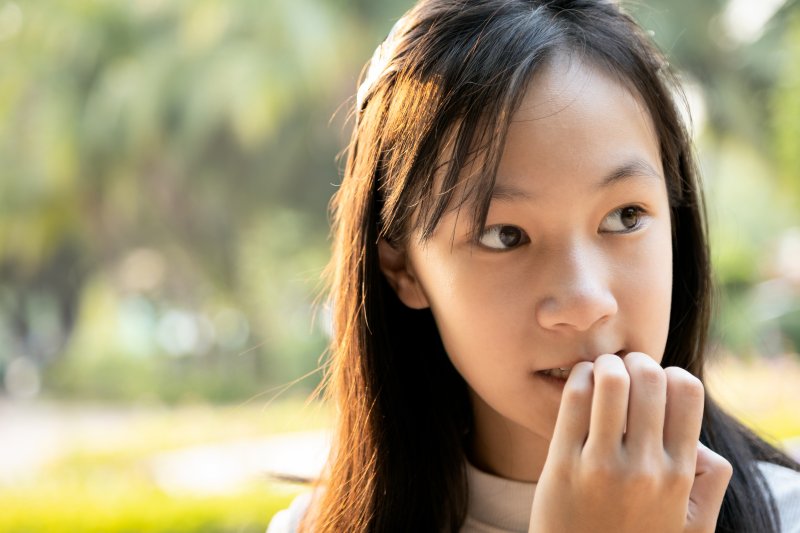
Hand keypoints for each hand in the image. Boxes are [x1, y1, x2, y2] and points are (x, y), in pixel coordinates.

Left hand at [528, 353, 731, 532]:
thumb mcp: (690, 524)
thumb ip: (711, 481)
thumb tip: (701, 439)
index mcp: (680, 475)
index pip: (687, 390)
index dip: (670, 374)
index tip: (653, 384)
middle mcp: (645, 467)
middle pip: (649, 376)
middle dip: (636, 361)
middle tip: (623, 369)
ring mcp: (602, 465)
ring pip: (611, 380)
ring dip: (605, 364)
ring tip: (600, 373)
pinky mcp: (562, 464)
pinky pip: (574, 398)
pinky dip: (579, 377)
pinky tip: (580, 384)